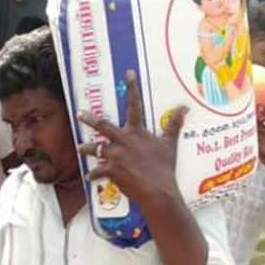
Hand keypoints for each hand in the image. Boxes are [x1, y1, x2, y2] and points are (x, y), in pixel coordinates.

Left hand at [78, 70, 187, 209]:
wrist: (157, 190)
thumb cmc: (165, 167)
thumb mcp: (170, 144)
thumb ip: (174, 124)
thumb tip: (185, 107)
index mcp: (137, 132)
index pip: (135, 105)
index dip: (132, 88)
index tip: (128, 74)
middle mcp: (123, 141)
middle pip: (103, 126)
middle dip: (90, 119)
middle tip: (80, 113)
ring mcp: (114, 156)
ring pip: (95, 149)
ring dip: (86, 149)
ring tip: (79, 149)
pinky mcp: (111, 171)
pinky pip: (98, 172)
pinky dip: (93, 175)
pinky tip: (88, 177)